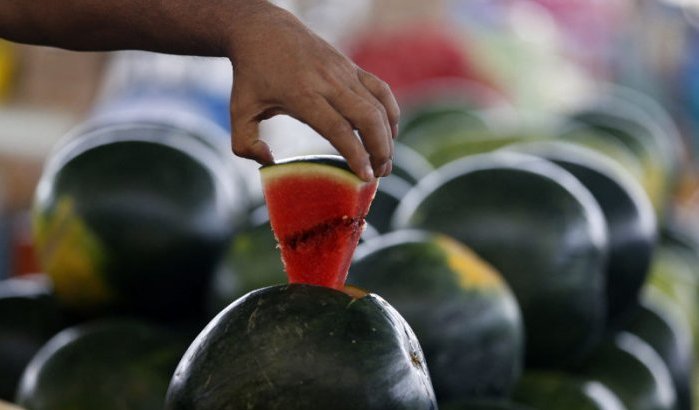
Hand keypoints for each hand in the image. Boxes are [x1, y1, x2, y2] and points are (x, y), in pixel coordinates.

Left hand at [226, 2, 398, 180]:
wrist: (263, 30)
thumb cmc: (250, 75)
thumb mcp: (238, 111)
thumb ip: (245, 145)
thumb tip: (270, 162)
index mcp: (302, 95)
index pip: (338, 129)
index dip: (356, 154)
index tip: (365, 177)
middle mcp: (328, 82)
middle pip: (367, 118)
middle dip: (380, 150)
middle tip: (380, 175)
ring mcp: (343, 72)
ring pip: (378, 106)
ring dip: (388, 136)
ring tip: (386, 161)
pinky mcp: (351, 66)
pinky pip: (381, 90)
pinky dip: (391, 111)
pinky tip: (390, 132)